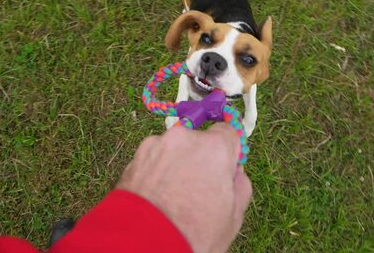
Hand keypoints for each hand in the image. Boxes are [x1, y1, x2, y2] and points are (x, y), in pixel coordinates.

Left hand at [117, 123, 252, 252]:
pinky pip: (153, 160)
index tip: (225, 168)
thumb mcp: (233, 216)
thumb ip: (240, 185)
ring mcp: (155, 145)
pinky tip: (157, 197)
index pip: (227, 131)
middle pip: (198, 141)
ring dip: (176, 165)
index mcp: (214, 148)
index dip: (228, 151)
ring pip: (174, 150)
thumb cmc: (192, 232)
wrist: (144, 243)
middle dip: (199, 160)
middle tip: (198, 190)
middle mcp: (183, 138)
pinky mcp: (134, 158)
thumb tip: (235, 173)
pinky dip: (156, 173)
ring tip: (173, 197)